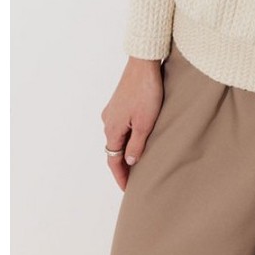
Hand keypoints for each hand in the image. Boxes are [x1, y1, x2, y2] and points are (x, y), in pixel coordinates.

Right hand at [101, 57, 164, 190]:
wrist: (143, 64)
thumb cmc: (147, 92)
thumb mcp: (146, 123)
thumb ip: (137, 145)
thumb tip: (130, 161)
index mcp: (112, 129)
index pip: (114, 160)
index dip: (121, 176)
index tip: (128, 190)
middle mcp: (108, 121)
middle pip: (114, 150)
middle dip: (123, 165)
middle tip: (135, 179)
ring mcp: (112, 111)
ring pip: (118, 137)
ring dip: (125, 150)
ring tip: (138, 161)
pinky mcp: (118, 103)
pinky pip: (121, 126)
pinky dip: (127, 137)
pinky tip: (137, 139)